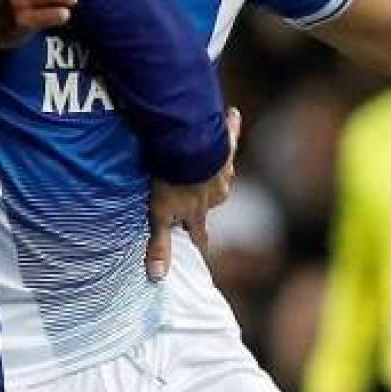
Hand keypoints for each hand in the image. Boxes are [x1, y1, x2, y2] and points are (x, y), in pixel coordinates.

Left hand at [146, 107, 241, 279]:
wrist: (188, 149)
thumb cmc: (171, 182)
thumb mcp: (159, 214)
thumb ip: (159, 244)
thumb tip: (158, 278)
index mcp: (198, 211)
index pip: (200, 232)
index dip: (199, 237)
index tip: (200, 240)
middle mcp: (215, 193)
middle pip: (212, 201)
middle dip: (205, 199)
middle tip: (195, 190)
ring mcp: (222, 169)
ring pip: (222, 171)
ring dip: (215, 167)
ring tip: (206, 159)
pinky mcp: (224, 144)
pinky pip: (230, 136)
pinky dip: (231, 126)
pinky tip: (232, 113)